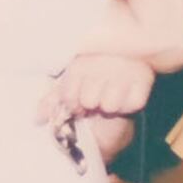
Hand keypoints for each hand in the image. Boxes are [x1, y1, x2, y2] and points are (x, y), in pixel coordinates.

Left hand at [40, 53, 154, 122]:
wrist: (122, 67)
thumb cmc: (90, 81)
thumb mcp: (67, 88)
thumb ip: (51, 102)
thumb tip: (37, 119)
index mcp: (79, 64)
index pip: (68, 96)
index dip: (72, 105)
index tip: (79, 102)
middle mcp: (102, 63)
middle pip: (88, 101)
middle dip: (90, 105)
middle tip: (96, 97)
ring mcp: (124, 70)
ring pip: (109, 105)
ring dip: (109, 106)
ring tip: (110, 96)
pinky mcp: (144, 80)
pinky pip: (132, 104)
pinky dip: (128, 105)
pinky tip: (125, 96)